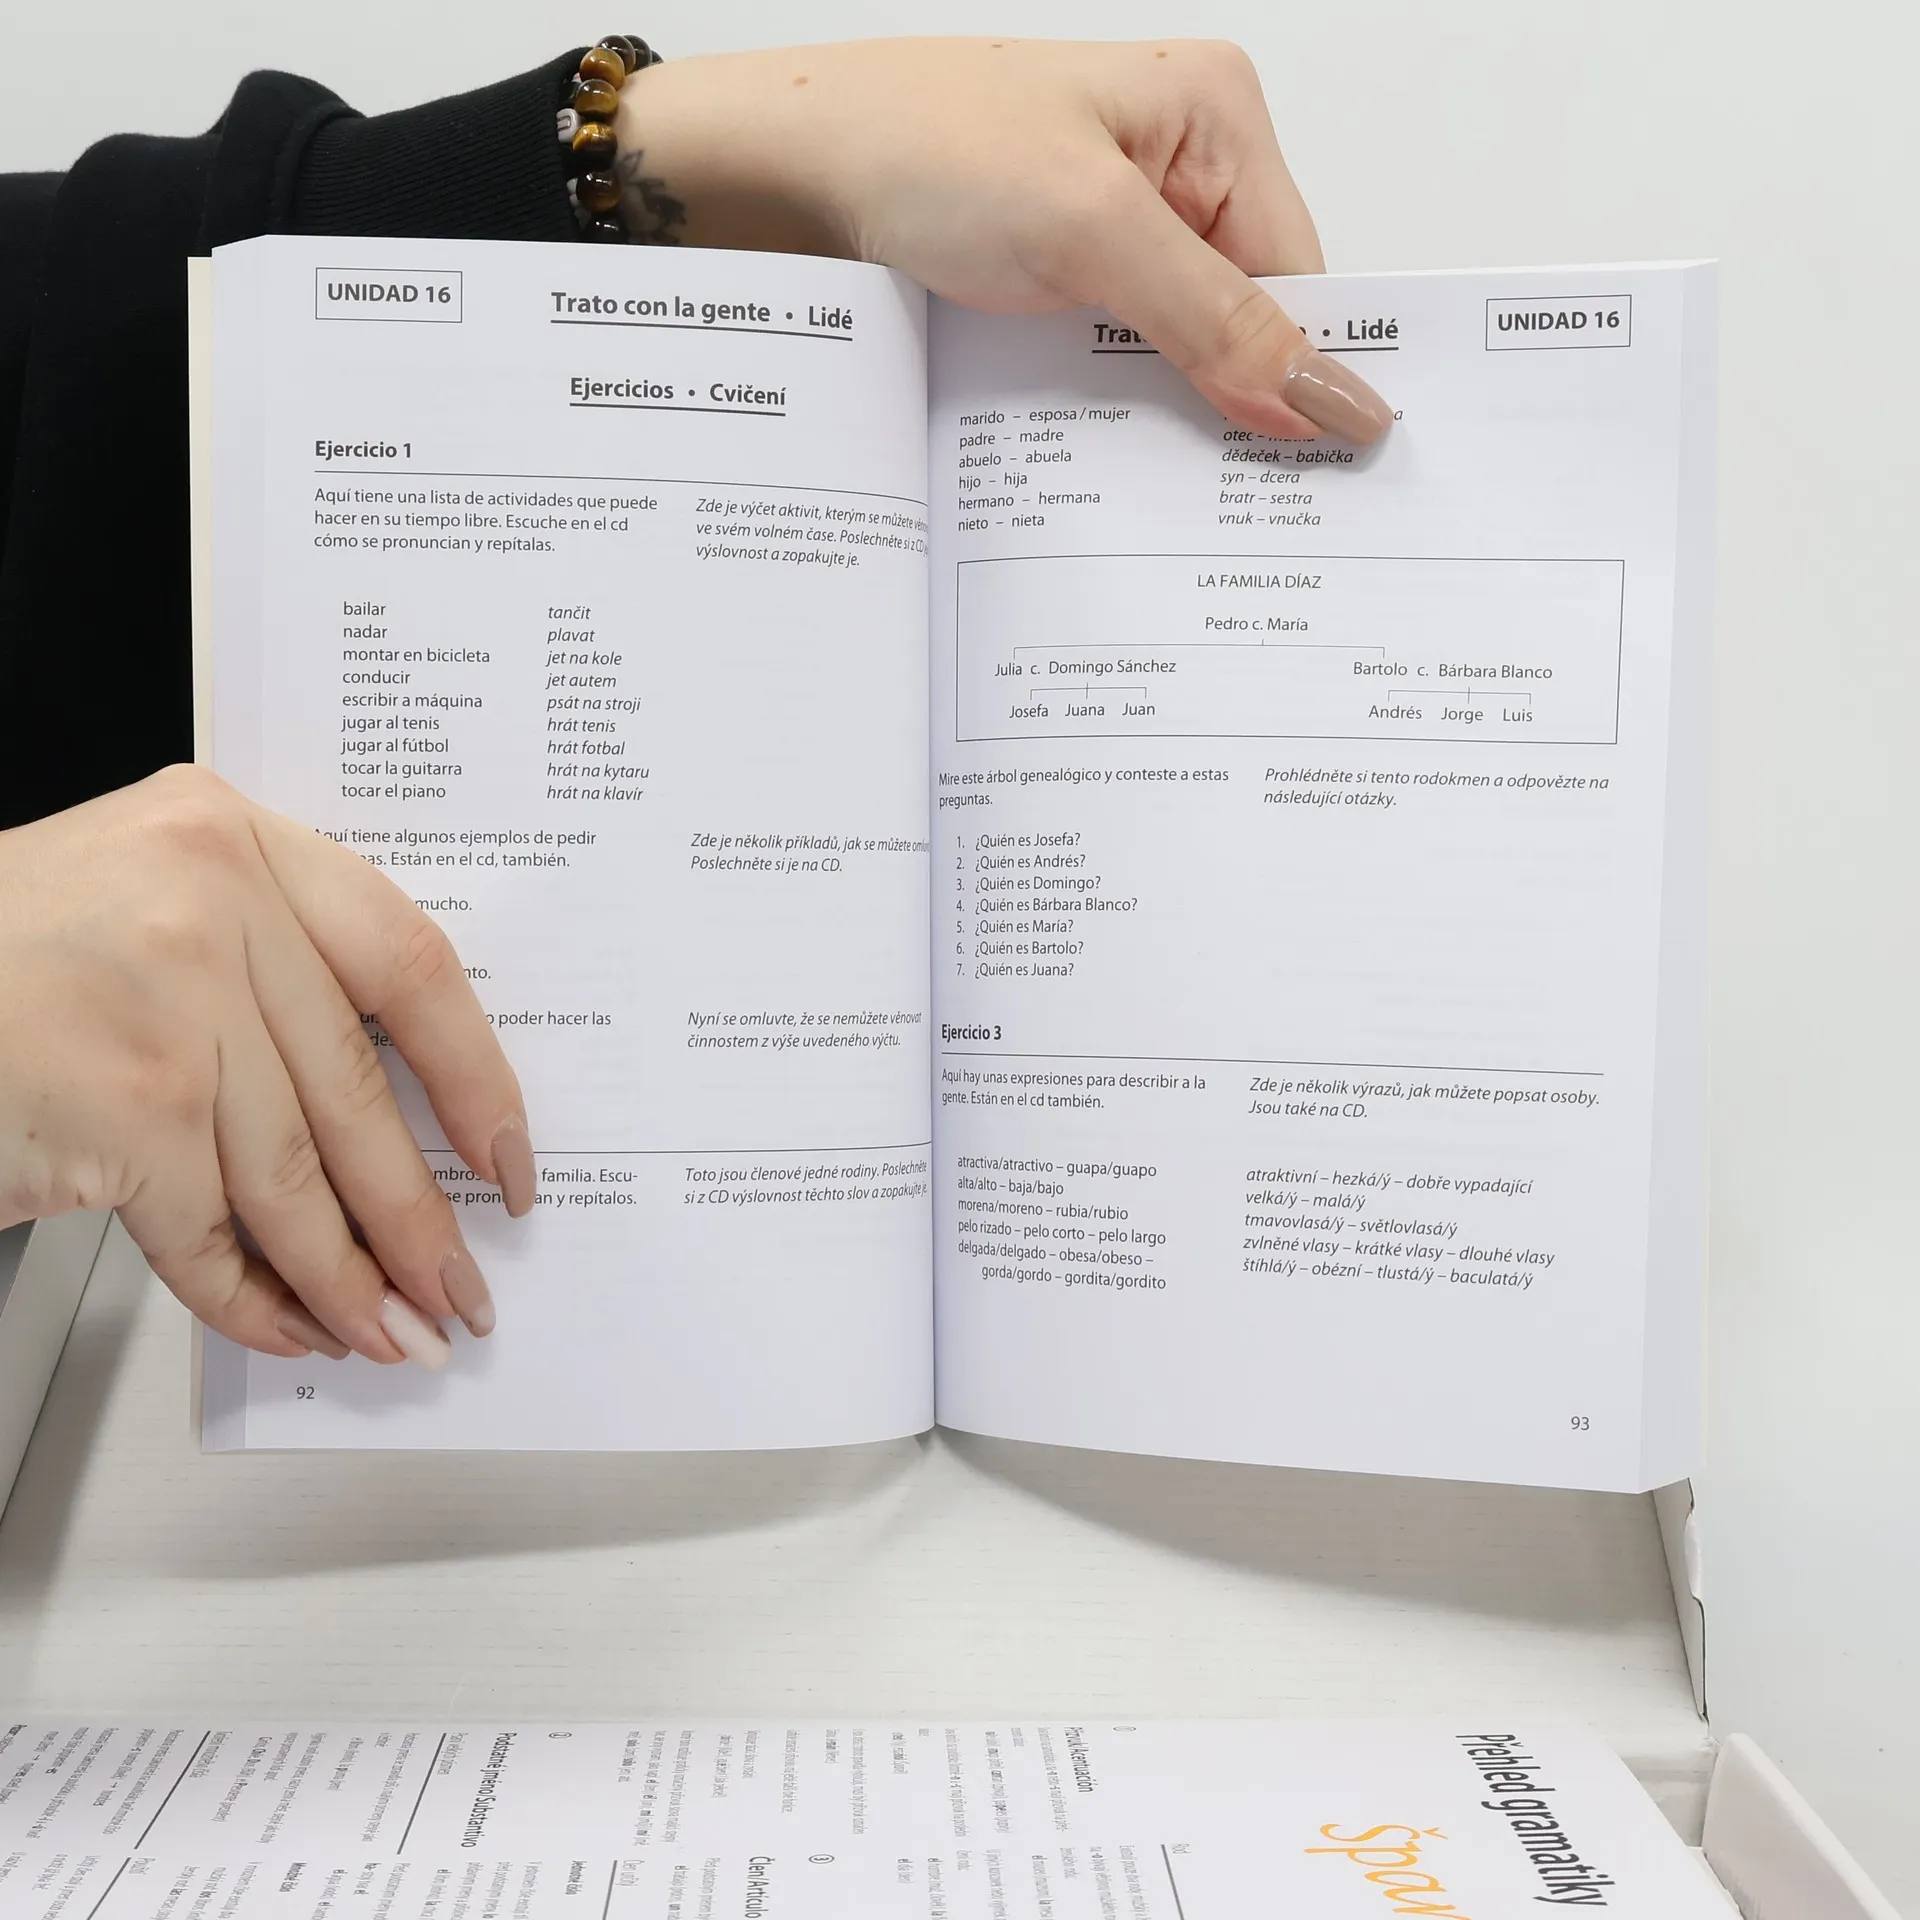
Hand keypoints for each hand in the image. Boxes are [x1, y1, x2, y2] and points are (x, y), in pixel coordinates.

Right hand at [0, 767, 535, 1366]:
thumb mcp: (142, 911)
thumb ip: (263, 972)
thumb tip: (394, 1122)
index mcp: (231, 837)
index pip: (409, 958)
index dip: (475, 1073)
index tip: (508, 1155)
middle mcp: (209, 898)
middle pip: (362, 1087)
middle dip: (417, 1215)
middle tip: (457, 1287)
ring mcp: (168, 998)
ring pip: (297, 1173)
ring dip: (353, 1278)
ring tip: (394, 1331)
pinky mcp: (124, 1101)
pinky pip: (213, 1228)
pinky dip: (253, 1297)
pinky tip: (291, 1329)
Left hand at [616, 36, 1391, 443]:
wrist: (780, 177)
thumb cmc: (918, 147)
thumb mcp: (1091, 233)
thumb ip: (1216, 320)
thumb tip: (1332, 398)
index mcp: (1214, 113)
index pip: (1302, 273)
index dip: (1304, 373)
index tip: (1310, 475)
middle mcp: (1174, 164)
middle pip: (1246, 316)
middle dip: (1230, 398)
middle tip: (1226, 495)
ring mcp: (1111, 223)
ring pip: (1177, 347)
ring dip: (1161, 411)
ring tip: (1146, 468)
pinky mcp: (1056, 275)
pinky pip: (1113, 359)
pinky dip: (1105, 408)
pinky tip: (1090, 445)